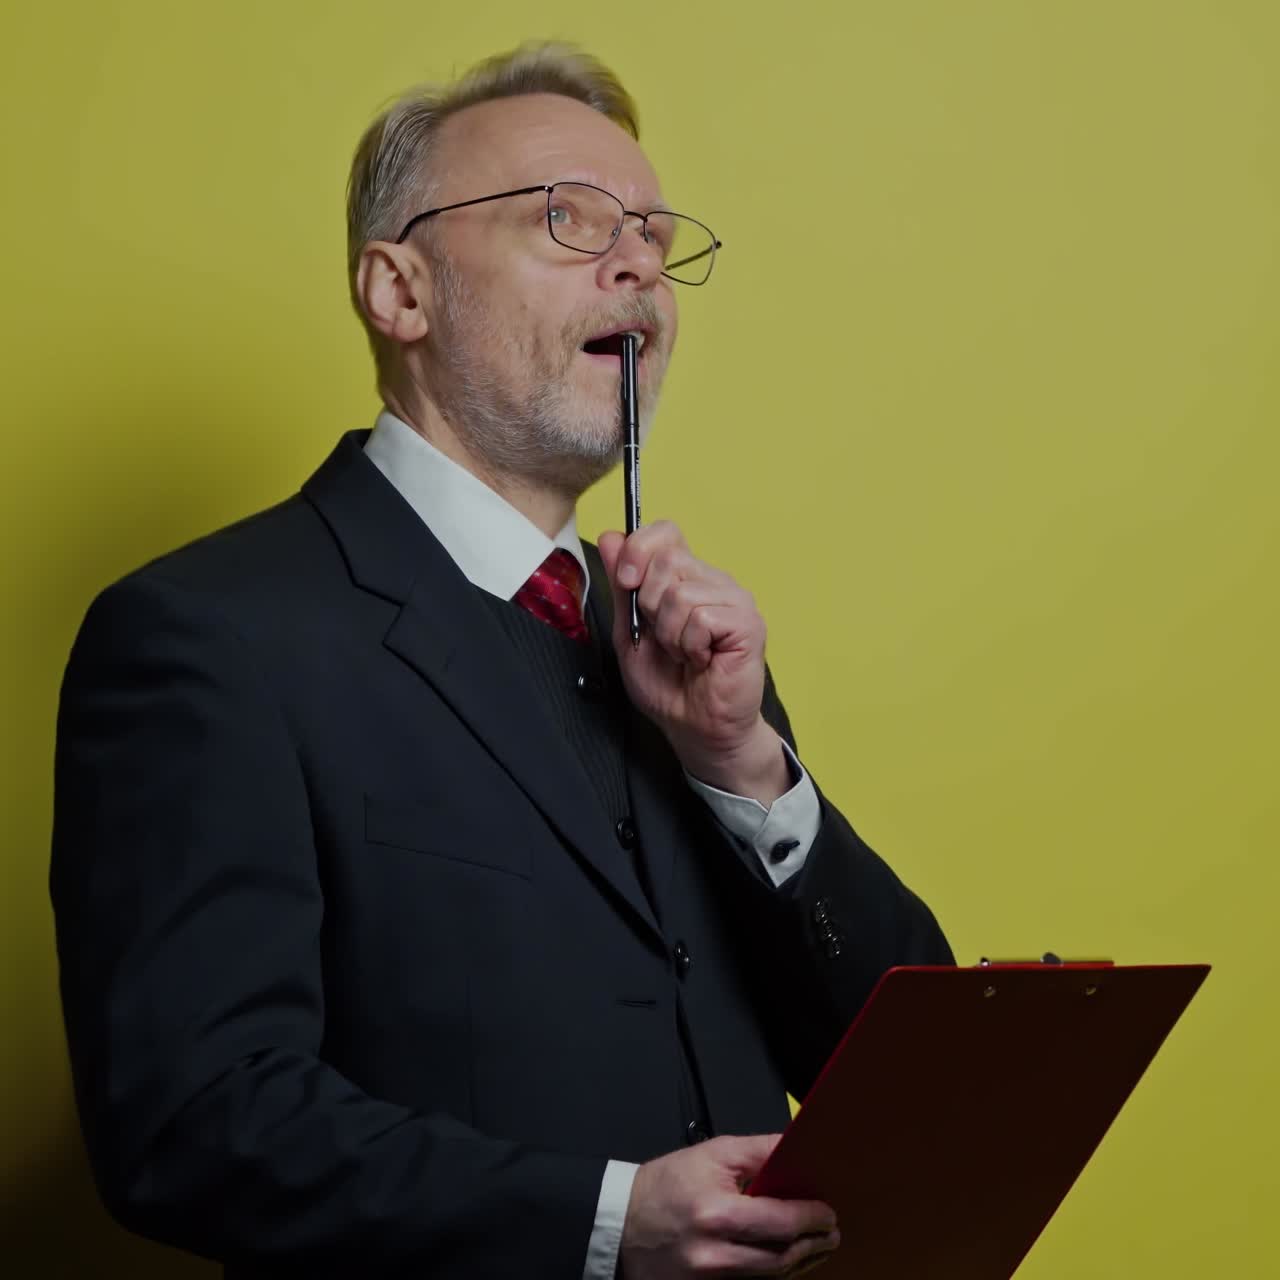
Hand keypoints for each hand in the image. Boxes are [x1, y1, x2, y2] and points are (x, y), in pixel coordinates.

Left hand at [597, 524, 790, 805]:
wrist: (694, 727)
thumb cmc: (667, 684)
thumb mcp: (628, 630)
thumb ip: (621, 585)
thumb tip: (612, 536)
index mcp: (686, 577)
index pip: (664, 532)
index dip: (639, 550)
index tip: (627, 584)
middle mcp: (713, 580)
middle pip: (667, 560)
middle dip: (649, 606)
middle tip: (665, 637)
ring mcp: (734, 599)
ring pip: (681, 592)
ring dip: (670, 633)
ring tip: (684, 653)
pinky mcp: (747, 623)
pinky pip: (702, 617)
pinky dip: (690, 645)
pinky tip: (702, 660)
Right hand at [618, 1134, 839, 1278]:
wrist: (620, 1224)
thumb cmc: (665, 1185)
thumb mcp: (711, 1154)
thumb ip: (758, 1151)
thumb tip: (796, 1146)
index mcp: (717, 1214)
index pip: (782, 1223)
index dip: (812, 1219)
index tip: (828, 1212)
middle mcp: (714, 1255)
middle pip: (782, 1259)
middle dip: (814, 1246)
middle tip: (831, 1234)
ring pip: (770, 1279)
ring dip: (800, 1264)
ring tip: (816, 1248)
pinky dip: (773, 1275)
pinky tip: (786, 1261)